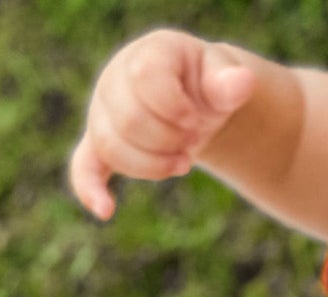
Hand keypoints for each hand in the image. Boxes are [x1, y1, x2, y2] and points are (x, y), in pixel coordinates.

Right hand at [68, 29, 255, 220]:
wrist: (195, 102)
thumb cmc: (208, 87)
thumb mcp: (224, 79)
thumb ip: (231, 84)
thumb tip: (243, 83)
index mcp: (148, 56)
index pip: (146, 78)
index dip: (176, 108)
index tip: (196, 118)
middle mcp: (117, 79)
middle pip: (129, 120)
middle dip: (169, 141)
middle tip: (193, 141)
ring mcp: (103, 112)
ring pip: (111, 147)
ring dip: (153, 166)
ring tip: (184, 162)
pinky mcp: (101, 143)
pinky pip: (84, 166)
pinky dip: (90, 187)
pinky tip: (105, 211)